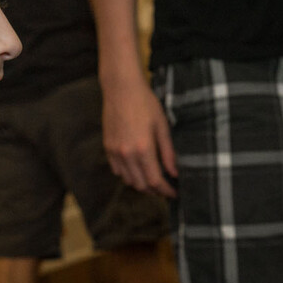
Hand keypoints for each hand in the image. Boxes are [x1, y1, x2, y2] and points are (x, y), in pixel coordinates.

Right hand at [101, 77, 177, 197]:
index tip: (174, 193)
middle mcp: (127, 154)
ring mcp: (115, 152)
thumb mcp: (162, 126)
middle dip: (154, 190)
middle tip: (165, 188)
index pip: (155, 181)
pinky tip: (137, 169)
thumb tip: (175, 173)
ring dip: (141, 184)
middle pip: (141, 185)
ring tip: (152, 180)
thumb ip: (168, 152)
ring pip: (128, 180)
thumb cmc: (145, 104)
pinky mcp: (107, 147)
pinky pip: (117, 170)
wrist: (121, 89)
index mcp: (143, 149)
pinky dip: (128, 174)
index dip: (166, 191)